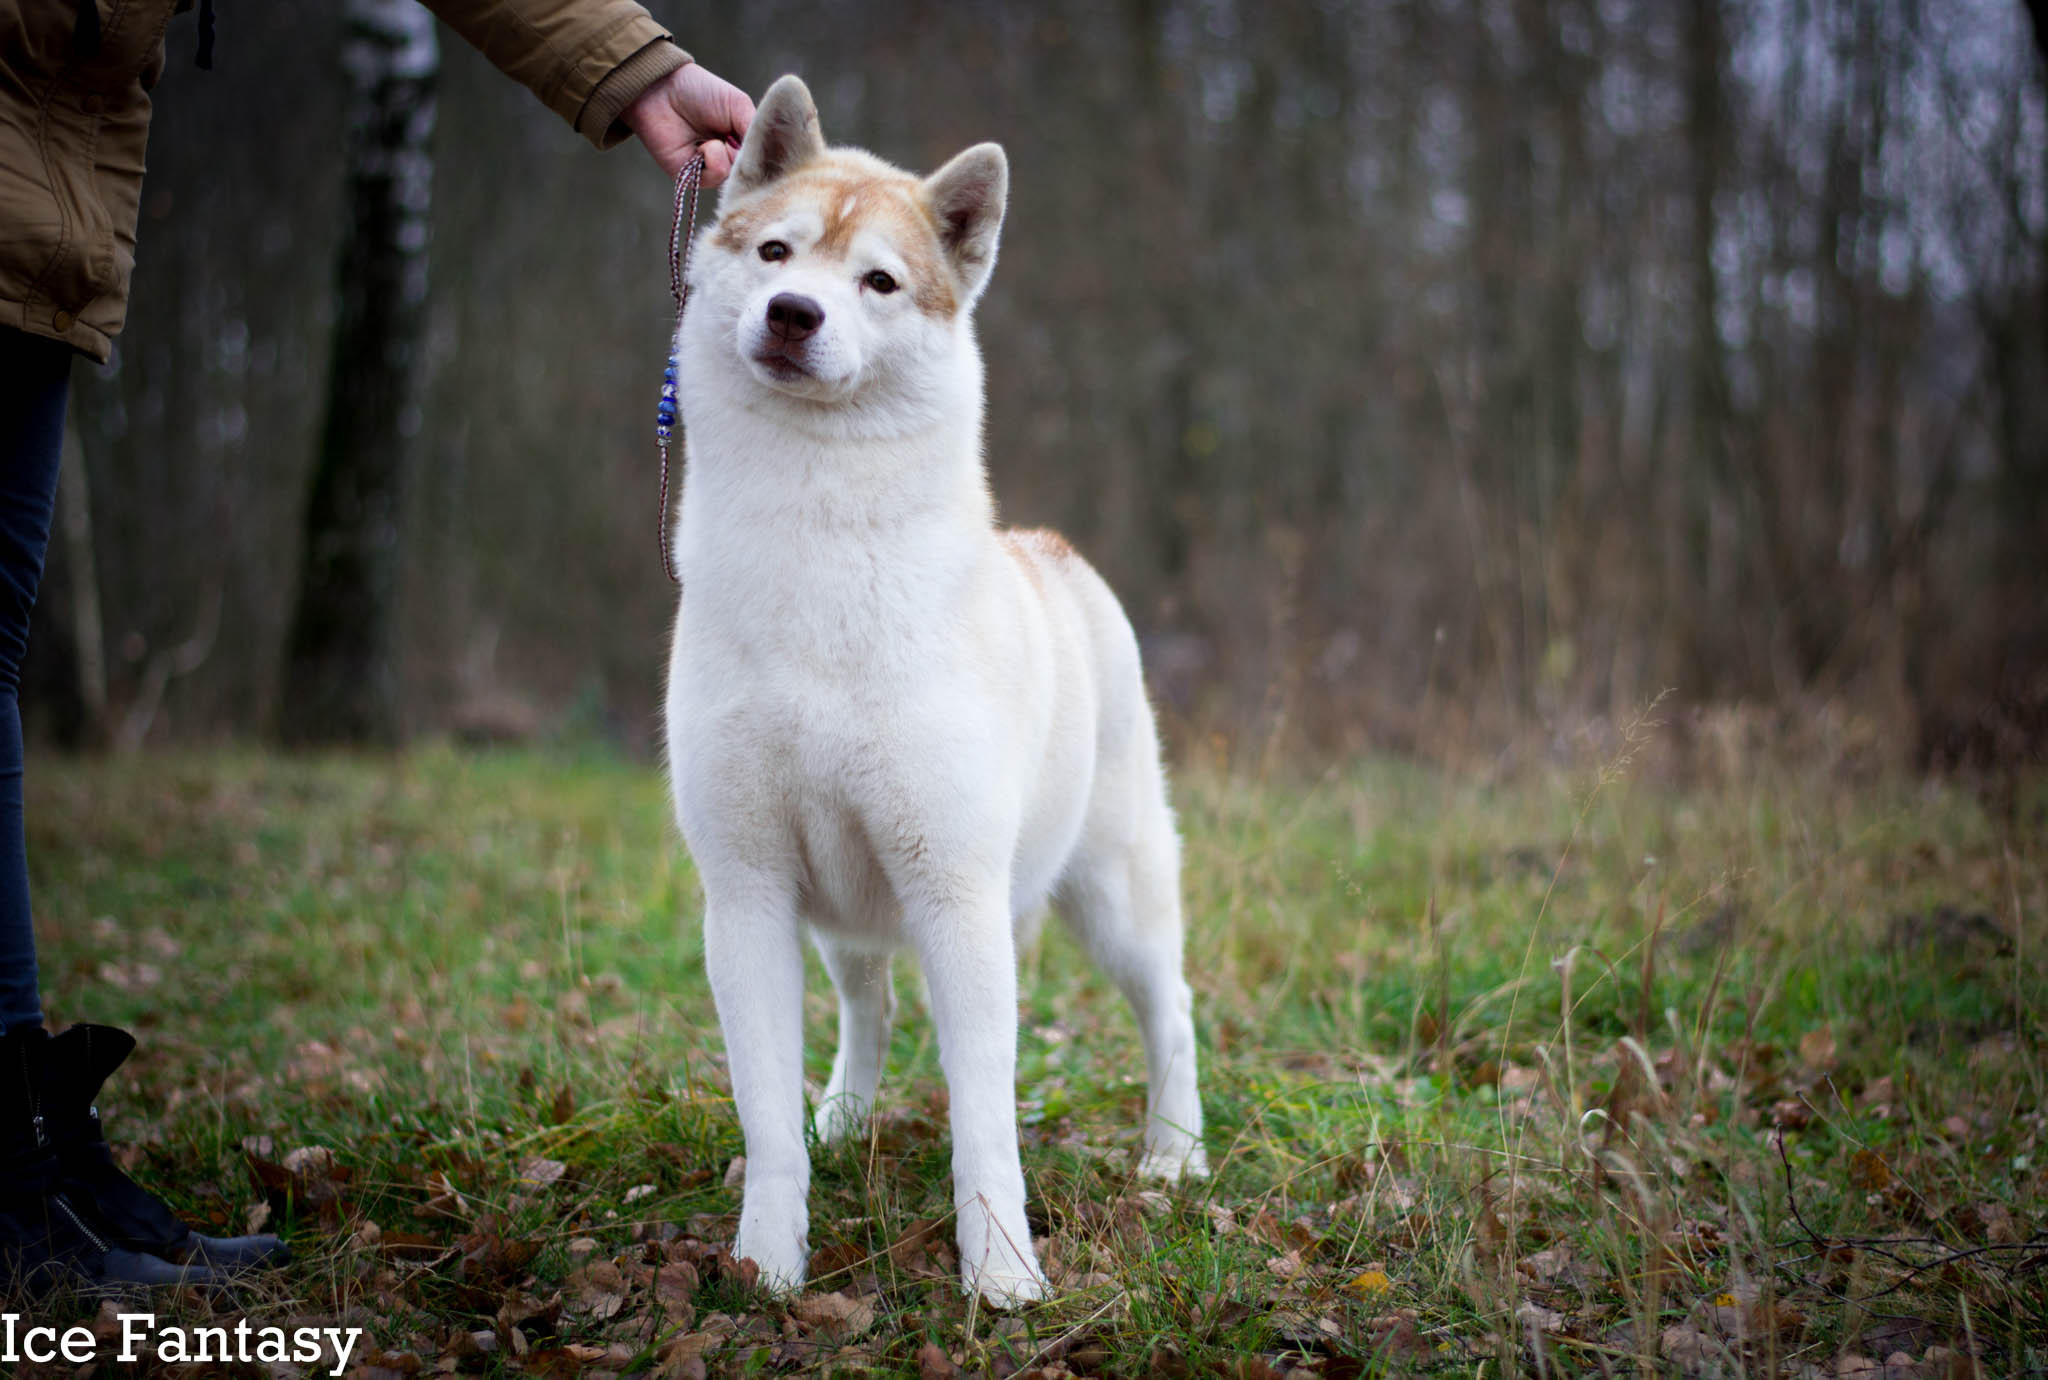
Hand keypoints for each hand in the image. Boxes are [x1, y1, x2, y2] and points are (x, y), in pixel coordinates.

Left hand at [624, 61, 754, 185]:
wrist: (662, 89)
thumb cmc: (701, 91)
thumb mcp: (738, 105)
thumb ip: (755, 129)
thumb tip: (767, 154)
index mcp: (742, 140)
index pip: (764, 159)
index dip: (767, 156)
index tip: (766, 146)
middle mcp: (728, 157)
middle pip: (752, 173)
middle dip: (747, 158)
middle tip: (734, 139)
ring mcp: (710, 168)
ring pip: (733, 179)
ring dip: (726, 157)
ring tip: (714, 139)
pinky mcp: (690, 176)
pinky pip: (712, 180)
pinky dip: (712, 162)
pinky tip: (702, 148)